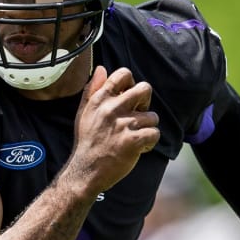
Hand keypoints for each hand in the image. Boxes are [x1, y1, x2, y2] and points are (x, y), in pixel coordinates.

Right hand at [66, 66, 161, 193]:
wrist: (85, 171)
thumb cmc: (87, 141)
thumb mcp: (84, 113)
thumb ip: (92, 90)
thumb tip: (101, 69)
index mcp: (100, 100)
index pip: (123, 74)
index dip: (131, 83)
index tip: (128, 98)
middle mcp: (111, 109)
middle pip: (145, 89)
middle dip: (145, 102)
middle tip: (137, 116)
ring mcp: (123, 125)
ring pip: (152, 116)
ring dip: (147, 128)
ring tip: (134, 137)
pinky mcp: (133, 141)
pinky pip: (154, 134)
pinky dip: (149, 143)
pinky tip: (138, 148)